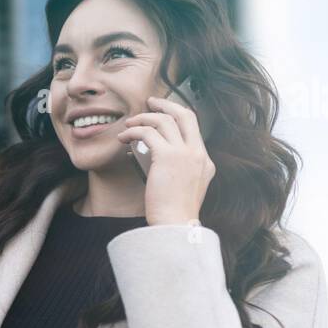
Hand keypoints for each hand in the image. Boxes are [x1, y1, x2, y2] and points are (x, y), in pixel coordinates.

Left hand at [116, 95, 215, 226]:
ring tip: (129, 124)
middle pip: (185, 115)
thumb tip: (156, 159)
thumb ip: (179, 171)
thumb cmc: (173, 213)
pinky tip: (123, 138)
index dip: (176, 117)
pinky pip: (147, 133)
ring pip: (163, 121)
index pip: (193, 128)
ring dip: (143, 119)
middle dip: (166, 105)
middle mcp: (198, 154)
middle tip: (150, 102)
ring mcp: (185, 154)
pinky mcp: (167, 157)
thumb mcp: (185, 188)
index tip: (161, 115)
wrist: (175, 224)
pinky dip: (133, 131)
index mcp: (205, 162)